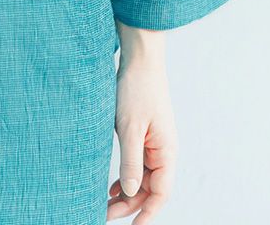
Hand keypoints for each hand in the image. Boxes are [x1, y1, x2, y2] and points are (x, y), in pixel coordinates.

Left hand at [107, 28, 176, 221]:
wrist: (140, 59)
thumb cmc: (137, 90)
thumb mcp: (130, 127)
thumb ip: (131, 161)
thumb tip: (130, 192)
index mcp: (166, 151)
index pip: (160, 193)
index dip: (147, 214)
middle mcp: (163, 150)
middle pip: (149, 189)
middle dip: (130, 206)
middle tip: (104, 216)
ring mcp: (154, 142)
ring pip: (142, 178)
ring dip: (126, 193)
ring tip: (105, 206)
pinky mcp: (143, 134)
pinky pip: (137, 164)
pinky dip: (126, 177)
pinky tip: (112, 186)